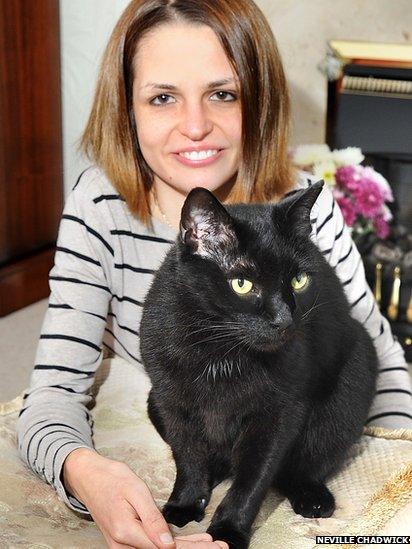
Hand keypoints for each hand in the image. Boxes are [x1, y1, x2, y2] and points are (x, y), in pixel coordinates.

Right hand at [63, 448, 228, 547]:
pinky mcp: (125, 542)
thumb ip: (151, 518)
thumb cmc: (112, 479)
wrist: (89, 478)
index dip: (192, 548)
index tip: (213, 546)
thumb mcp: (135, 491)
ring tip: (211, 545)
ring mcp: (122, 546)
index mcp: (126, 532)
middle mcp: (123, 545)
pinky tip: (189, 543)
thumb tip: (168, 545)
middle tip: (221, 547)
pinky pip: (152, 546)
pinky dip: (172, 545)